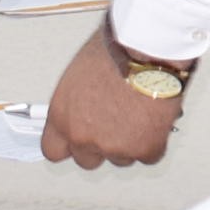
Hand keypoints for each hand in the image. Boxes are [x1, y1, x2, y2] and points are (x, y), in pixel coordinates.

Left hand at [42, 26, 181, 169]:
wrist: (147, 50)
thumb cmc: (115, 49)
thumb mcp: (79, 73)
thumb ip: (77, 100)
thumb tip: (86, 103)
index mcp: (61, 117)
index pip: (54, 150)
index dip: (69, 145)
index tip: (77, 142)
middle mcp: (83, 136)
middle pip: (87, 160)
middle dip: (101, 146)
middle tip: (114, 127)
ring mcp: (114, 146)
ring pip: (121, 159)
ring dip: (129, 144)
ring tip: (139, 117)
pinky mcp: (144, 148)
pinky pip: (150, 156)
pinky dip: (155, 142)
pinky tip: (156, 122)